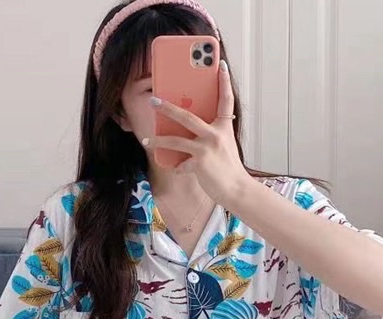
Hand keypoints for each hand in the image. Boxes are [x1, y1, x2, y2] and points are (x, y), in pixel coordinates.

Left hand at [144, 61, 251, 206]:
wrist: (237, 190)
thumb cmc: (229, 169)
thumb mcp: (224, 146)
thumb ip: (210, 135)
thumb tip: (187, 130)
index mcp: (224, 127)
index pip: (226, 100)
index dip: (224, 82)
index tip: (220, 65)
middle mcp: (216, 133)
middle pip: (187, 115)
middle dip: (167, 108)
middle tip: (154, 100)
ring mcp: (207, 147)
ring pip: (176, 140)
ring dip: (158, 140)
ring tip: (145, 141)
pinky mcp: (200, 162)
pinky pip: (181, 163)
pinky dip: (178, 168)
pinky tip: (176, 170)